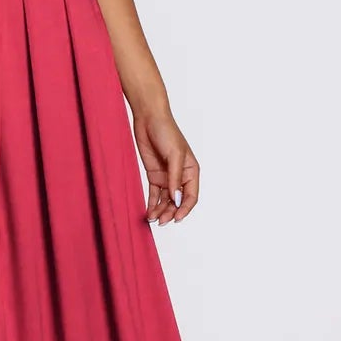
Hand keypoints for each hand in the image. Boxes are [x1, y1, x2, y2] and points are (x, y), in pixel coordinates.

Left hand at [134, 105, 199, 223]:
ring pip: (165, 200)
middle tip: (161, 221)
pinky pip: (155, 194)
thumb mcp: (174, 155)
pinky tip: (149, 212)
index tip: (176, 218)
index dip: (185, 209)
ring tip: (153, 219)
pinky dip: (152, 204)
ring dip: (160, 210)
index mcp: (191, 171)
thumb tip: (175, 199)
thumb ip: (174, 178)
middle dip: (170, 212)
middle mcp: (180, 176)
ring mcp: (167, 177)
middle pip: (177, 201)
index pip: (191, 196)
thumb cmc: (166, 132)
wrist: (149, 119)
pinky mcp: (154, 175)